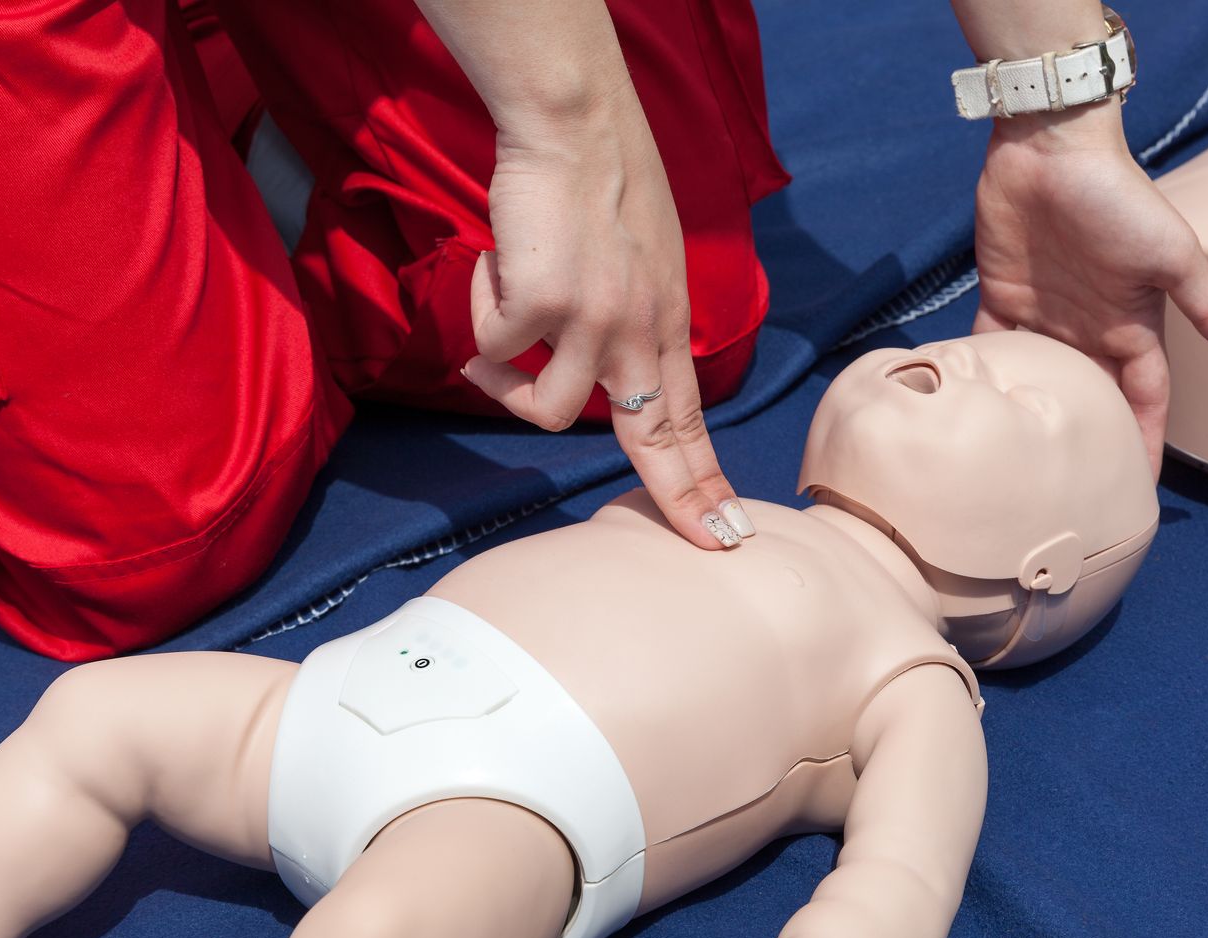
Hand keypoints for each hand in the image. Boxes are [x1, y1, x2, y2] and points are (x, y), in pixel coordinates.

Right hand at [463, 93, 750, 548]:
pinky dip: (480, 308)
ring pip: (545, 409)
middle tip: (710, 541)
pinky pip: (493, 343)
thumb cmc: (603, 178)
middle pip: (655, 439)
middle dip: (681, 498)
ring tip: (488, 347)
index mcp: (665, 322)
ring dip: (505, 385)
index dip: (702, 481)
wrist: (573, 125)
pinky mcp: (539, 305)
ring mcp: (590, 323)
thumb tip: (606, 357)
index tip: (727, 530)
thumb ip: (637, 313)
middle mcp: (637, 331)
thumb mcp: (648, 257)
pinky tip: (492, 265)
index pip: (688, 419)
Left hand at [971, 105, 1207, 475]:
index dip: (1143, 447)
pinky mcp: (1001, 303)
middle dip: (1086, 450)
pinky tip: (972, 423)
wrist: (1051, 150)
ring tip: (1017, 477)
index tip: (1137, 497)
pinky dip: (983, 384)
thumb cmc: (1120, 198)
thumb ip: (1207, 306)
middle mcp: (1089, 332)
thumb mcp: (1173, 255)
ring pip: (1039, 389)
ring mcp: (1045, 320)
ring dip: (1031, 426)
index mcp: (1134, 328)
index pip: (1144, 402)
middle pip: (1089, 406)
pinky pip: (990, 355)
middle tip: (1071, 502)